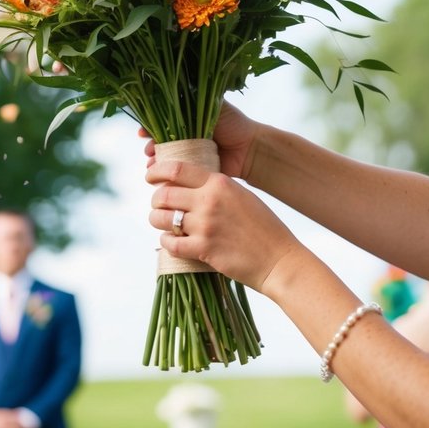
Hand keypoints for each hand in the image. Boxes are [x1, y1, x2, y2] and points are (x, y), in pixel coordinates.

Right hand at [139, 101, 259, 181]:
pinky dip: (166, 174)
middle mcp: (186, 136)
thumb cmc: (234, 123)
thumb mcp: (212, 105)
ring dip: (156, 161)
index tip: (143, 131)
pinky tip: (160, 175)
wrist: (251, 148)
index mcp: (188, 120)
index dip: (150, 126)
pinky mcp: (195, 171)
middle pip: (160, 141)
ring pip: (166, 158)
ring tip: (152, 163)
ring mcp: (190, 154)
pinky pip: (177, 173)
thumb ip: (193, 100)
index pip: (162, 121)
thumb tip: (167, 94)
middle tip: (149, 149)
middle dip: (151, 145)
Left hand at [147, 163, 299, 293]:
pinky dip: (166, 243)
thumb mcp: (241, 195)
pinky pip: (170, 244)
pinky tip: (171, 242)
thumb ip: (216, 188)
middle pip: (164, 194)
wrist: (278, 259)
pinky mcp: (203, 250)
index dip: (157, 171)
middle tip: (158, 206)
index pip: (177, 168)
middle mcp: (209, 201)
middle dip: (156, 200)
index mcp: (219, 183)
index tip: (149, 176)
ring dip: (157, 221)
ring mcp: (205, 225)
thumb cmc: (263, 227)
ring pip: (162, 219)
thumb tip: (189, 185)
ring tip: (162, 224)